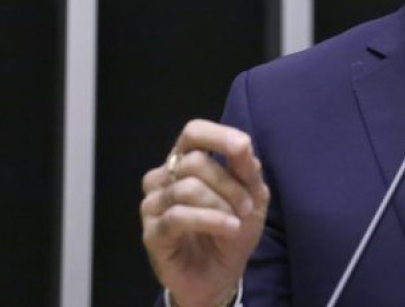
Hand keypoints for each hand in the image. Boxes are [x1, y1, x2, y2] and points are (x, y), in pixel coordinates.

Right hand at [141, 120, 269, 306]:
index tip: (241, 147)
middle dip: (230, 184)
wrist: (222, 273)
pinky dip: (211, 220)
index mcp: (187, 160)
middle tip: (248, 206)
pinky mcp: (152, 232)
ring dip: (222, 204)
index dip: (217, 135)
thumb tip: (242, 143)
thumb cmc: (233, 228)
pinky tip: (228, 228)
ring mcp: (154, 204)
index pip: (193, 132)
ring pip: (187, 187)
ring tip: (237, 222)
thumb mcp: (252, 196)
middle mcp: (164, 177)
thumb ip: (246, 169)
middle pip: (194, 162)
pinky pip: (178, 216)